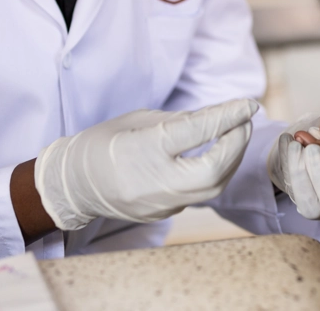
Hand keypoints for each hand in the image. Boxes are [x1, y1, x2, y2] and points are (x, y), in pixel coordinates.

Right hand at [34, 98, 256, 229]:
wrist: (72, 185)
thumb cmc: (102, 143)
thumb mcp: (139, 120)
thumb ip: (180, 120)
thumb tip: (219, 116)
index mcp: (144, 149)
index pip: (197, 131)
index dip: (228, 115)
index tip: (248, 104)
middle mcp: (154, 182)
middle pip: (214, 169)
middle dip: (236, 143)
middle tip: (244, 121)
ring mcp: (160, 204)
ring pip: (212, 188)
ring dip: (230, 161)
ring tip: (235, 137)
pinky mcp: (163, 215)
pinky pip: (198, 195)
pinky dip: (213, 174)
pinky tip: (217, 157)